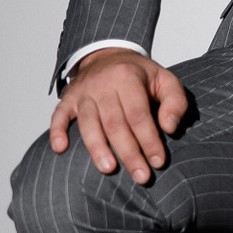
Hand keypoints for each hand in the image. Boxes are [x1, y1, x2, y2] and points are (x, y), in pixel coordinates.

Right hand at [49, 48, 189, 183]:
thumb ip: (175, 101)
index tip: (158, 162)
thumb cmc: (139, 74)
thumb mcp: (165, 80)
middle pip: (115, 123)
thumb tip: (169, 127)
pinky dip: (57, 131)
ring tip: (109, 169)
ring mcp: (83, 92)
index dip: (149, 140)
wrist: (108, 55)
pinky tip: (60, 149)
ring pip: (88, 123)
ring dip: (98, 148)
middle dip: (129, 153)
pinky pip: (58, 115)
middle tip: (141, 177)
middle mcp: (103, 84)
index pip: (139, 114)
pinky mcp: (68, 99)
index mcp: (128, 77)